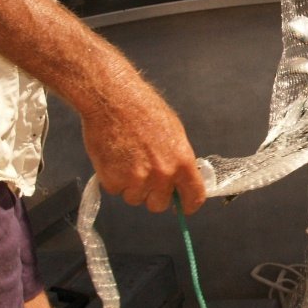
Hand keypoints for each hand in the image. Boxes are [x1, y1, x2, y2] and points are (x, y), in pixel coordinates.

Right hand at [80, 74, 205, 214]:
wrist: (114, 100)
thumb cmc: (144, 111)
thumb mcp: (174, 134)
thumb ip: (179, 161)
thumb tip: (181, 179)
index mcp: (183, 162)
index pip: (194, 197)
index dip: (189, 205)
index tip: (184, 207)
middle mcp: (163, 175)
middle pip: (159, 204)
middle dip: (153, 194)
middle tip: (145, 175)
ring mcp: (137, 179)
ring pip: (135, 198)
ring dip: (131, 186)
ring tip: (128, 160)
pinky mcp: (113, 180)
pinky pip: (115, 190)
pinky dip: (113, 179)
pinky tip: (114, 158)